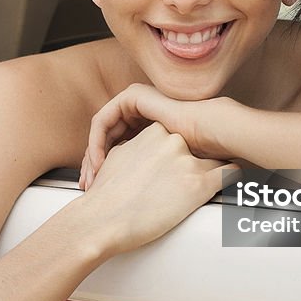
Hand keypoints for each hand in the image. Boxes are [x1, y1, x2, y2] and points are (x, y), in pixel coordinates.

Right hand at [78, 121, 239, 254]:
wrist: (102, 220)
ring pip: (219, 158)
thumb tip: (147, 153)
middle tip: (196, 179)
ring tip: (211, 187)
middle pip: (202, 146)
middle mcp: (173, 141)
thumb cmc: (107, 195)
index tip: (188, 164)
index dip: (187, 151)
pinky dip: (232, 180)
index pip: (184, 134)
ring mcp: (187, 161)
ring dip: (216, 172)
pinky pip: (231, 175)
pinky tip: (231, 189)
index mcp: (155, 131)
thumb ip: (139, 147)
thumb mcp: (120, 156)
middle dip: (201, 162)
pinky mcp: (198, 185)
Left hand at [79, 84, 235, 189]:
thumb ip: (159, 180)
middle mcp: (143, 116)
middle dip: (95, 168)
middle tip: (88, 189)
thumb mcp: (174, 178)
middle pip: (108, 143)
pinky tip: (98, 163)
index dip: (109, 176)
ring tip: (90, 182)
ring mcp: (137, 103)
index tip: (99, 197)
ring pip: (102, 135)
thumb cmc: (200, 163)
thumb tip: (142, 204)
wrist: (212, 136)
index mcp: (153, 134)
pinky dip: (96, 143)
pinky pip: (103, 122)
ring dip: (92, 159)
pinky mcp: (132, 97)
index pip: (121, 153)